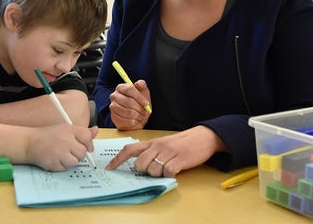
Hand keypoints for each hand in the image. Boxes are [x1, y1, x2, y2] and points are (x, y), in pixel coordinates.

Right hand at [25, 124, 98, 170]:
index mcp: (69, 130)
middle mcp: (65, 140)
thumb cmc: (49, 136)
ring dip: (70, 161)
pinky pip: (65, 168)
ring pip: (75, 162)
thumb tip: (96, 130)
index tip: (87, 147)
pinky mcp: (53, 163)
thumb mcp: (66, 129)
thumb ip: (82, 132)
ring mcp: (59, 152)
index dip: (89, 144)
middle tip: (70, 151)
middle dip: (79, 154)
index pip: (87, 137)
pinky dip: (61, 166)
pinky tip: (55, 159)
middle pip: (83, 153)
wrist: (29, 142)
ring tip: (61, 155)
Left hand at [105, 126, 226, 176]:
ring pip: (152, 170)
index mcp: (152, 142)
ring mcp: (168, 152)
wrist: (203, 137)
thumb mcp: (163, 143)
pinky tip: (175, 169)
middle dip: (145, 171)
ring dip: (159, 174)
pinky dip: (170, 175)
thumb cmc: (181, 143)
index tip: (110, 168)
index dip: (118, 159)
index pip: (130, 149)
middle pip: (140, 164)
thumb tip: (139, 164)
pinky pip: (167, 173)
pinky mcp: (179, 159)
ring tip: (168, 167)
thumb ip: (151, 151)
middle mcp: (157, 146)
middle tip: (156, 168)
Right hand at [109, 79, 151, 129]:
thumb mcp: (143, 92)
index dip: (139, 97)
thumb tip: (138, 83)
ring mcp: (112, 107)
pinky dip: (134, 122)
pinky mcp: (113, 117)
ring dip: (138, 115)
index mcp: (121, 87)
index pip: (129, 89)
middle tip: (145, 112)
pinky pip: (126, 121)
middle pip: (128, 101)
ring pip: (128, 112)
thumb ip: (142, 85)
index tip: (146, 104)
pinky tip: (136, 120)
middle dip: (140, 108)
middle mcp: (114, 96)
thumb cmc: (140, 102)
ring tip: (141, 116)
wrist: (136, 115)